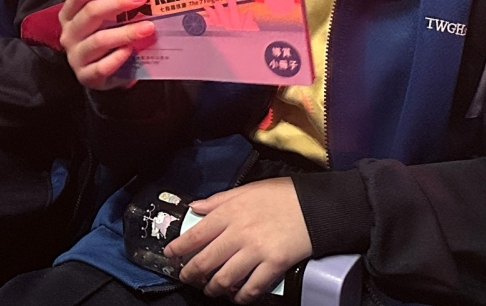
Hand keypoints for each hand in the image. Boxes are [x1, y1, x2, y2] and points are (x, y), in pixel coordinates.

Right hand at [57, 0, 155, 89]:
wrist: (99, 75)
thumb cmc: (102, 39)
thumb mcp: (101, 21)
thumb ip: (111, 6)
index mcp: (68, 16)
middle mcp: (69, 34)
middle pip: (90, 13)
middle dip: (118, 3)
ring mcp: (76, 57)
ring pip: (99, 40)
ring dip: (126, 32)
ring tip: (148, 27)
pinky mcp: (86, 77)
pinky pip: (102, 67)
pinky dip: (118, 57)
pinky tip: (131, 50)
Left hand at [165, 178, 312, 303]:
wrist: (315, 206)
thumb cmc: (281, 196)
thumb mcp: (246, 190)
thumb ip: (218, 200)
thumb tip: (195, 206)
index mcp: (230, 212)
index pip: (196, 233)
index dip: (179, 247)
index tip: (170, 254)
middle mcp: (238, 233)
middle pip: (206, 260)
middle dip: (192, 273)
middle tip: (186, 277)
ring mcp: (256, 251)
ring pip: (225, 278)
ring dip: (213, 287)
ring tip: (210, 289)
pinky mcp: (274, 265)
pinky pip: (252, 288)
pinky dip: (241, 296)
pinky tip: (237, 297)